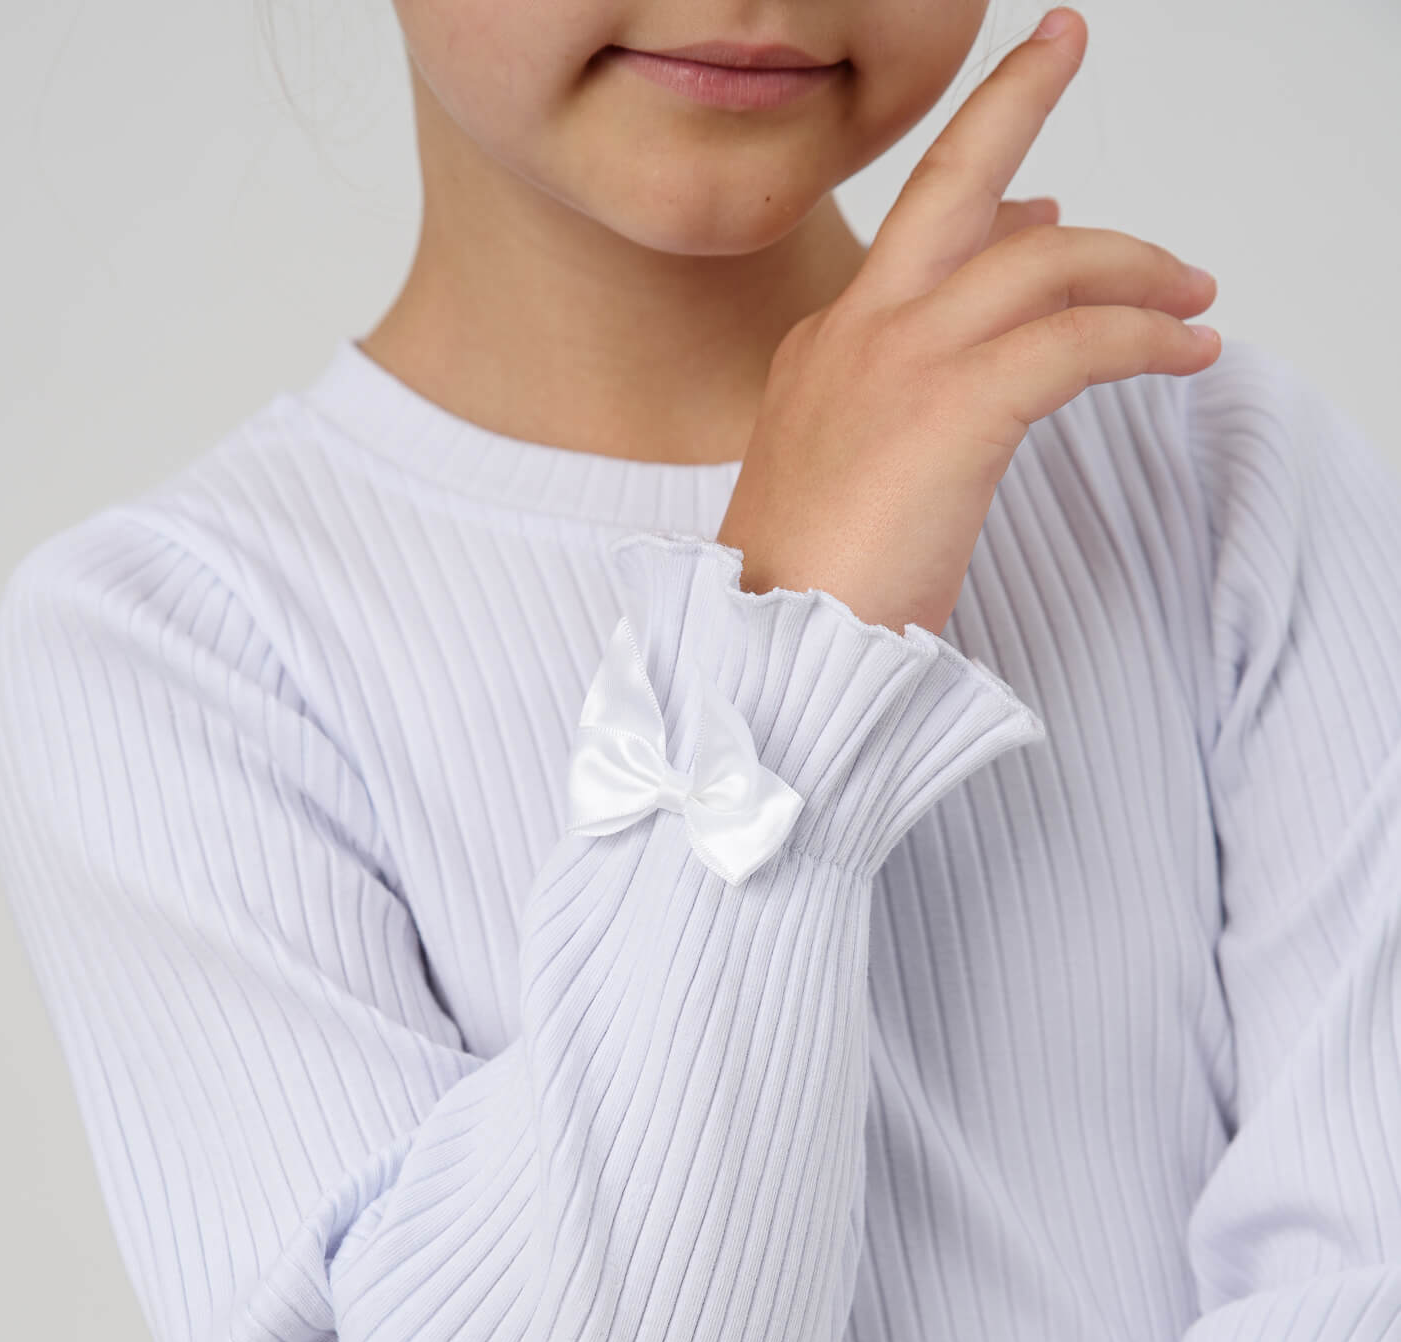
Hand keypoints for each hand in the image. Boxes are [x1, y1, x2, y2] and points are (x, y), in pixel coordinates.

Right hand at [717, 7, 1219, 636]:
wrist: (772, 656)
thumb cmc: (807, 599)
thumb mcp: (845, 487)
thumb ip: (901, 415)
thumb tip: (982, 367)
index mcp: (822, 355)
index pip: (917, 256)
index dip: (991, 216)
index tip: (1044, 209)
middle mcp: (857, 335)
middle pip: (951, 184)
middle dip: (1015, 100)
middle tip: (1065, 40)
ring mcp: (902, 362)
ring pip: (1043, 259)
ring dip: (1135, 266)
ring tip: (1195, 295)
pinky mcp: (956, 407)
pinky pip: (1078, 340)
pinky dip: (1145, 336)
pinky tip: (1188, 351)